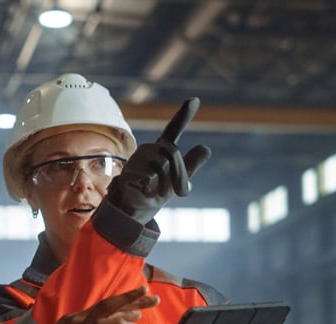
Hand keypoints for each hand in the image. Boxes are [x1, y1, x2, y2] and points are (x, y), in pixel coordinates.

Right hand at [6, 285, 160, 323]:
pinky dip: (119, 323)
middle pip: (109, 304)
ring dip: (131, 303)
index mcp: (73, 321)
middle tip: (150, 293)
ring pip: (108, 309)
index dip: (122, 305)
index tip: (138, 304)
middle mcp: (76, 320)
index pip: (102, 309)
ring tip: (149, 299)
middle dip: (131, 298)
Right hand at [107, 97, 211, 223]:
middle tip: (175, 192)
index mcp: (161, 149)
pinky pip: (150, 176)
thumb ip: (191, 164)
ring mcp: (137, 159)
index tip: (195, 100)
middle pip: (172, 153)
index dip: (184, 115)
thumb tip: (206, 147)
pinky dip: (152, 188)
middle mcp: (148, 149)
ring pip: (162, 165)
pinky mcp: (129, 170)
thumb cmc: (155, 192)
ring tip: (155, 191)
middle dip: (178, 174)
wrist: (134, 211)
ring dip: (165, 184)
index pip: (173, 130)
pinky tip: (144, 191)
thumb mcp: (179, 180)